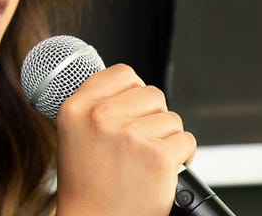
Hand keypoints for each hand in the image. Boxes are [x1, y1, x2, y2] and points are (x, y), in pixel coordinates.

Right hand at [53, 64, 196, 215]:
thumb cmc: (88, 186)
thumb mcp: (75, 136)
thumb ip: (98, 107)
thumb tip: (131, 86)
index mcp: (76, 109)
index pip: (122, 74)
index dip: (134, 93)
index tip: (133, 111)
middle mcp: (101, 118)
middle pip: (152, 94)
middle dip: (152, 118)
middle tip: (137, 147)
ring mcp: (131, 136)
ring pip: (171, 118)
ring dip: (166, 139)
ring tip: (145, 162)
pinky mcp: (158, 156)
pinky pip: (186, 140)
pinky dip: (182, 157)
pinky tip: (162, 172)